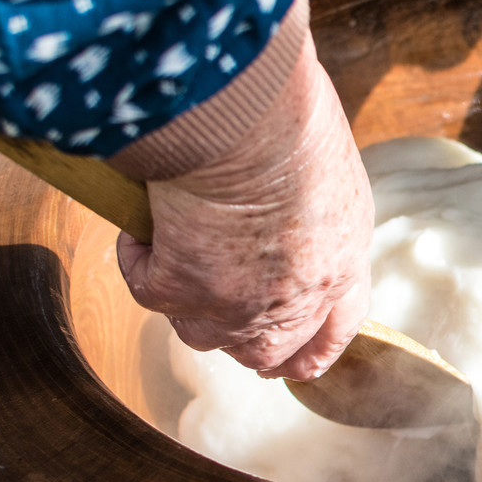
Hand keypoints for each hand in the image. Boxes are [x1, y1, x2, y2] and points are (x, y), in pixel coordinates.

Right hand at [116, 35, 373, 379]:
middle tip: (213, 306)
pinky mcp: (180, 293)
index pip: (335, 332)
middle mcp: (295, 301)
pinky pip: (147, 288)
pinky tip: (144, 221)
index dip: (312, 349)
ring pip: (202, 333)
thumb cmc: (293, 118)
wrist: (247, 120)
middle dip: (240, 337)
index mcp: (342, 266)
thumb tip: (283, 205)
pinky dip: (139, 257)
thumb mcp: (329, 168)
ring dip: (187, 298)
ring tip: (179, 242)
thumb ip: (315, 208)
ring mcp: (237, 307)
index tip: (295, 362)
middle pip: (266, 351)